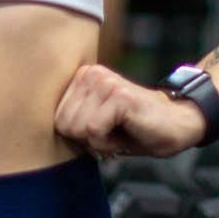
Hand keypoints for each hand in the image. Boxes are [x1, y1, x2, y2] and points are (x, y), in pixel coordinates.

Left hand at [55, 63, 208, 159]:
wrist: (178, 124)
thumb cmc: (136, 128)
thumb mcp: (97, 123)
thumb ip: (73, 121)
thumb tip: (40, 135)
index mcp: (82, 77)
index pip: (56, 120)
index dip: (80, 135)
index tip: (103, 130)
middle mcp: (90, 74)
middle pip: (64, 125)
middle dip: (87, 139)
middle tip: (113, 131)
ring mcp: (104, 83)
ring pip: (78, 129)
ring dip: (100, 141)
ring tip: (121, 130)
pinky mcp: (118, 96)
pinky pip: (94, 132)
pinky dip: (109, 143)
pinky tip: (127, 131)